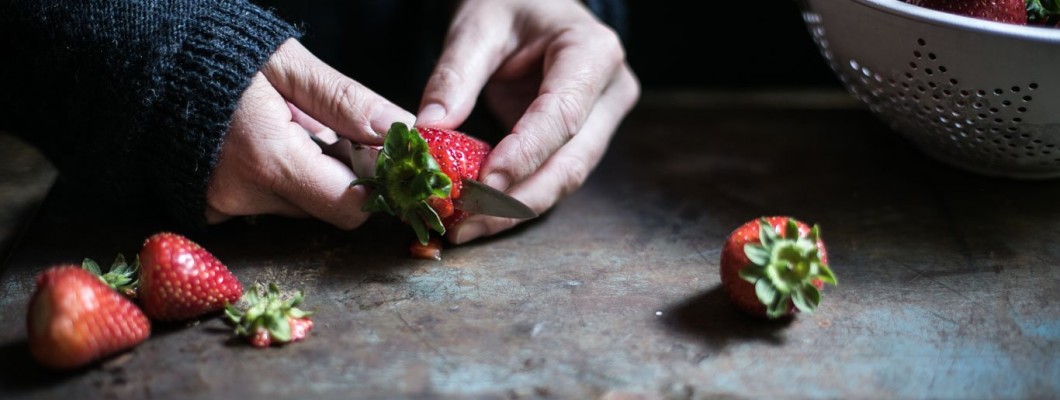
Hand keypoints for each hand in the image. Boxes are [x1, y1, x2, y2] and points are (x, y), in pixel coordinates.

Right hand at [205, 39, 414, 228]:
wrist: (136, 60)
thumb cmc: (214, 54)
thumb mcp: (286, 64)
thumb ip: (344, 101)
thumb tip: (399, 129)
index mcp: (270, 159)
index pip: (351, 206)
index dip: (374, 183)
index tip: (374, 150)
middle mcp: (245, 196)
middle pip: (326, 205)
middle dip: (340, 171)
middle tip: (325, 127)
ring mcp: (222, 206)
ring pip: (298, 204)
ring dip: (308, 172)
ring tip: (285, 127)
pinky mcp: (207, 208)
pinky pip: (264, 203)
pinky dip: (276, 178)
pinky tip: (260, 143)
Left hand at [415, 0, 639, 243]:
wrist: (532, 5)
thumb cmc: (509, 4)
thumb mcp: (477, 25)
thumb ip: (455, 75)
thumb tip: (429, 128)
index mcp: (593, 53)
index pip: (562, 115)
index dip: (525, 155)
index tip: (484, 184)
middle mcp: (609, 94)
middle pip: (571, 162)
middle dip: (517, 200)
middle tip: (465, 224)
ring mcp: (601, 123)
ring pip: (563, 180)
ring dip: (514, 210)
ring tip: (464, 228)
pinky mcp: (581, 142)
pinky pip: (550, 178)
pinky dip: (515, 201)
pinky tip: (478, 217)